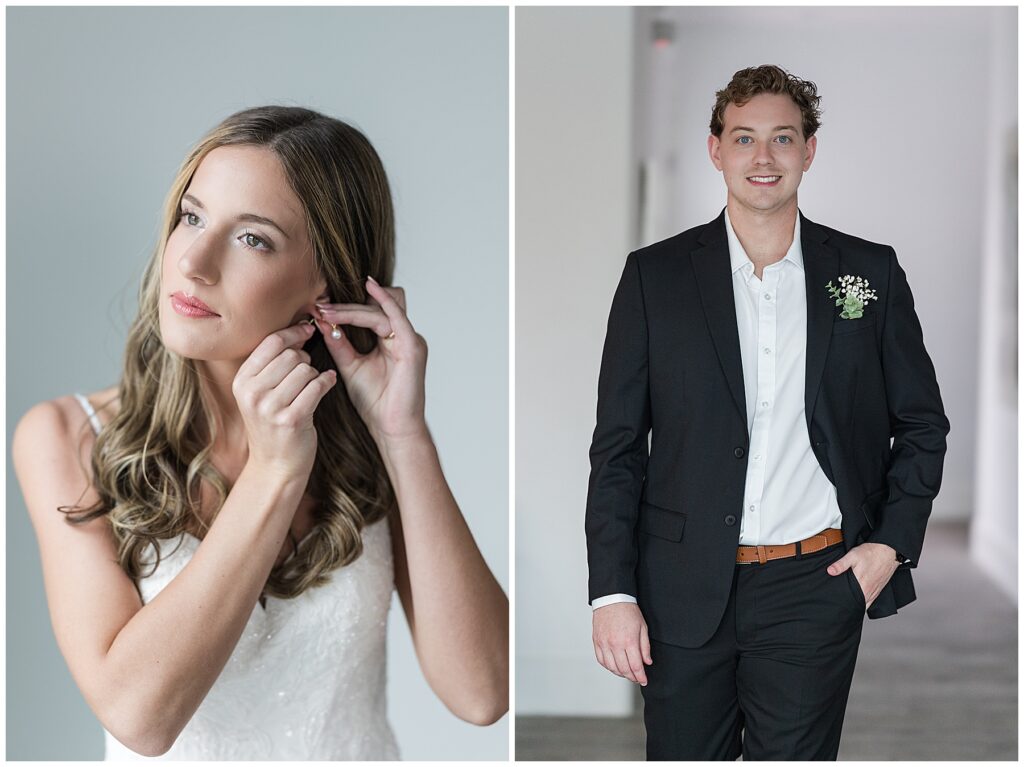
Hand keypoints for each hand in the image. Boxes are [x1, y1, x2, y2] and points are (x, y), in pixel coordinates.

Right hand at [232, 321, 337, 478]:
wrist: (276, 466)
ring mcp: (270, 408)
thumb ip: (272, 363)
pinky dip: (326, 382)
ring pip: (306, 369)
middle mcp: (252, 393)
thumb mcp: (260, 393)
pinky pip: (317, 386)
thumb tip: (300, 327)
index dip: (293, 333)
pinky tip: (327, 384)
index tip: (307, 330)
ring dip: (315, 374)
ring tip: (311, 386)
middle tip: (306, 373)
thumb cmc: (273, 423)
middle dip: (305, 359)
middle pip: (291, 355)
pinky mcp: (291, 420)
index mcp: (241, 381)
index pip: (271, 342)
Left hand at [314, 277, 427, 443]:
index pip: (368, 313)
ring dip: (353, 308)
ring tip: (328, 311)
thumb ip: (340, 343)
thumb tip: (322, 321)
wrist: (393, 428)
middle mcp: (403, 336)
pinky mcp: (412, 346)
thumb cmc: (376, 402)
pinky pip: (397, 316)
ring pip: (381, 310)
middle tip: (319, 306)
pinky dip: (382, 301)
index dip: (343, 308)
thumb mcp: (350, 366)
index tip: (317, 308)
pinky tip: (368, 290)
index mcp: (391, 340)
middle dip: (344, 306)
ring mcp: (411, 339)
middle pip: (375, 306)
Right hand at [592, 602, 652, 685]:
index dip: (640, 676)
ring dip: (620, 673)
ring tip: (626, 673)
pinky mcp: (596, 641)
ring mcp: (604, 643)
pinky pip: (601, 660)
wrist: (612, 599)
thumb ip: (645, 647)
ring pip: (611, 667)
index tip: (643, 680)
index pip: (635, 666)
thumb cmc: (628, 610)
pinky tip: (614, 666)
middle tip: (636, 678)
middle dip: (632, 677)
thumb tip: (647, 661)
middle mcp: (615, 644)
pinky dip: (608, 666)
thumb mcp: (643, 627)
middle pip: (624, 670)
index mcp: (629, 641)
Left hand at [827, 542, 899, 609]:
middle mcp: (869, 590)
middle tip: (840, 604)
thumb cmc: (871, 552)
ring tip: (848, 604)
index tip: (836, 604)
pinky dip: (865, 602)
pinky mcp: (879, 589)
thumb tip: (830, 571)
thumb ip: (841, 564)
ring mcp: (875, 591)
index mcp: (862, 584)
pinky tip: (859, 599)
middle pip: (858, 604)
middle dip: (849, 605)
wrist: (888, 550)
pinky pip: (871, 600)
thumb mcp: (853, 555)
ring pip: (865, 604)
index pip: (851, 601)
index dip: (843, 604)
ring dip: (857, 605)